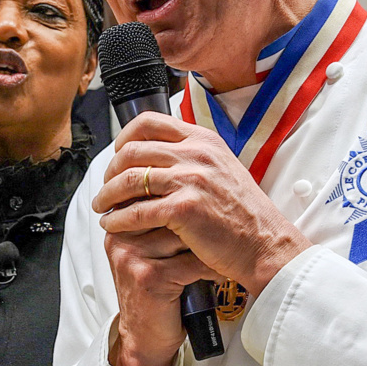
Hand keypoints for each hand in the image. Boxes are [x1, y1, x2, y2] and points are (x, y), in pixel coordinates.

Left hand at [95, 114, 310, 365]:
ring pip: (130, 180)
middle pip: (133, 151)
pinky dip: (119, 219)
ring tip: (102, 208)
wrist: (265, 243)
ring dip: (108, 196)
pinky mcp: (185, 209)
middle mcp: (196, 153)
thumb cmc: (243, 212)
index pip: (150, 122)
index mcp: (203, 139)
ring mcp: (191, 179)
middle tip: (105, 188)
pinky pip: (137, 211)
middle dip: (110, 171)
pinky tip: (113, 226)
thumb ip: (192, 155)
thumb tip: (156, 152)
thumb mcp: (222, 168)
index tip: (116, 156)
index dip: (124, 138)